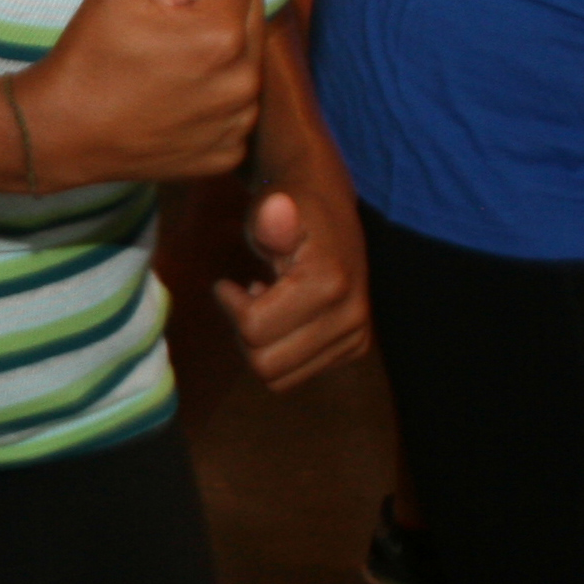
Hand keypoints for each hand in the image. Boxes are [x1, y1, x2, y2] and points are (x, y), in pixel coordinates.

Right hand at [19, 0, 264, 189]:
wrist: (61, 135)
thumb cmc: (89, 55)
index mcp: (223, 31)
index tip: (158, 7)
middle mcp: (245, 79)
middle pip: (247, 13)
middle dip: (211, 13)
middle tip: (161, 35)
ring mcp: (239, 120)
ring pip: (245, 60)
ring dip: (217, 56)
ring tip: (165, 70)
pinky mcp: (229, 152)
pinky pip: (236, 108)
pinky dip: (212, 102)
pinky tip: (171, 106)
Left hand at [215, 176, 370, 393]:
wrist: (329, 205)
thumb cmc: (288, 205)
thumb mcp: (270, 205)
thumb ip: (271, 218)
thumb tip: (276, 208)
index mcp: (330, 282)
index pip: (255, 329)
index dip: (231, 306)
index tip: (227, 284)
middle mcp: (352, 317)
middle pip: (267, 364)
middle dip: (245, 334)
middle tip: (246, 297)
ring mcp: (356, 336)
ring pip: (281, 378)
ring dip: (263, 345)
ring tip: (266, 305)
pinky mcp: (355, 347)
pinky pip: (297, 375)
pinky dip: (281, 350)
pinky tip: (284, 316)